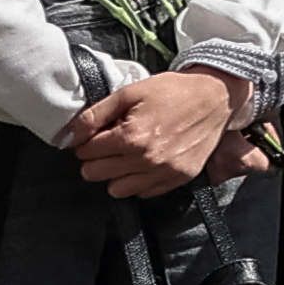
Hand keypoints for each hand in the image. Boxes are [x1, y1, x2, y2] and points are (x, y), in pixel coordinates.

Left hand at [70, 65, 249, 197]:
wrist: (217, 97)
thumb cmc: (174, 92)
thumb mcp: (129, 92)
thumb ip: (93, 116)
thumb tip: (66, 138)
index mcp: (131, 137)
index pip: (85, 152)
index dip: (89, 139)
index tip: (103, 131)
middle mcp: (147, 159)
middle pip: (94, 173)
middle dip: (99, 156)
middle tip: (114, 141)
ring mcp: (164, 172)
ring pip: (115, 189)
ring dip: (117, 173)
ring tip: (130, 153)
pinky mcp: (179, 179)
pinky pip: (143, 193)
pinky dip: (140, 180)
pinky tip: (148, 161)